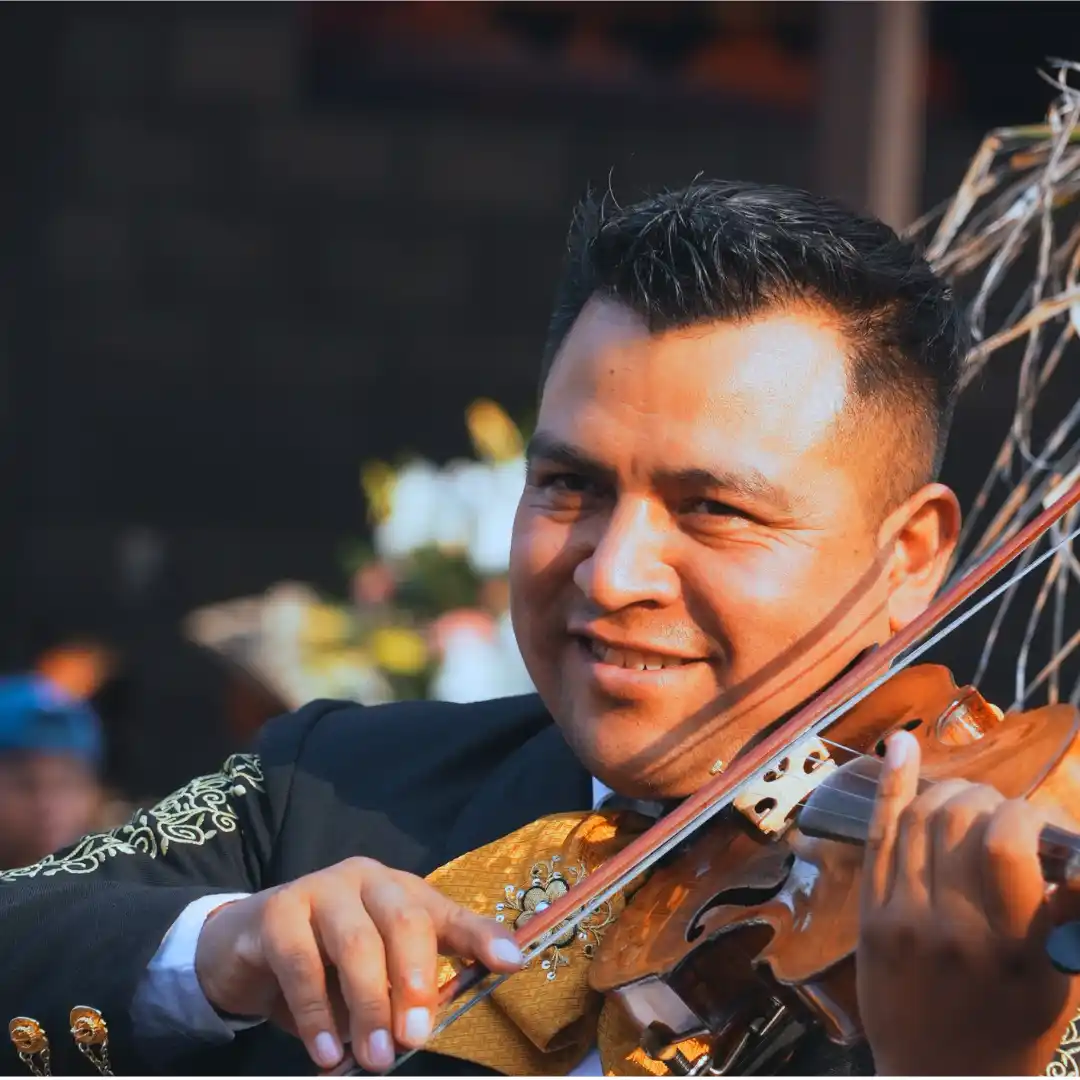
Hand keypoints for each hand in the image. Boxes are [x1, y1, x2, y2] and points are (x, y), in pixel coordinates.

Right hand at [194, 857, 522, 1072]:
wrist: (247, 948)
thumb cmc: (325, 963)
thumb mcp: (373, 976)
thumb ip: (404, 991)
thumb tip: (428, 1027)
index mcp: (403, 893)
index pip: (450, 914)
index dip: (482, 937)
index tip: (513, 963)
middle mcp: (369, 880)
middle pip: (405, 921)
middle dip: (415, 982)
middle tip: (415, 1039)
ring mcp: (322, 888)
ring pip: (356, 941)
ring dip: (368, 1005)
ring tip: (372, 1058)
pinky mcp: (278, 910)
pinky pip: (302, 961)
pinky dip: (315, 1014)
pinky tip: (326, 1052)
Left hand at [857, 729, 1079, 1075]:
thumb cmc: (1014, 1029)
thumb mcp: (1062, 979)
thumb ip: (1072, 911)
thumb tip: (1078, 849)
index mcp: (1011, 947)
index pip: (1006, 842)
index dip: (1027, 815)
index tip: (1039, 825)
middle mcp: (951, 926)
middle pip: (959, 819)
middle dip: (990, 801)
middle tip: (1004, 817)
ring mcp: (901, 916)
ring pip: (919, 819)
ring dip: (949, 792)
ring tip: (970, 800)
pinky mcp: (869, 914)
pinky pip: (878, 835)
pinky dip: (892, 786)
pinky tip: (901, 747)